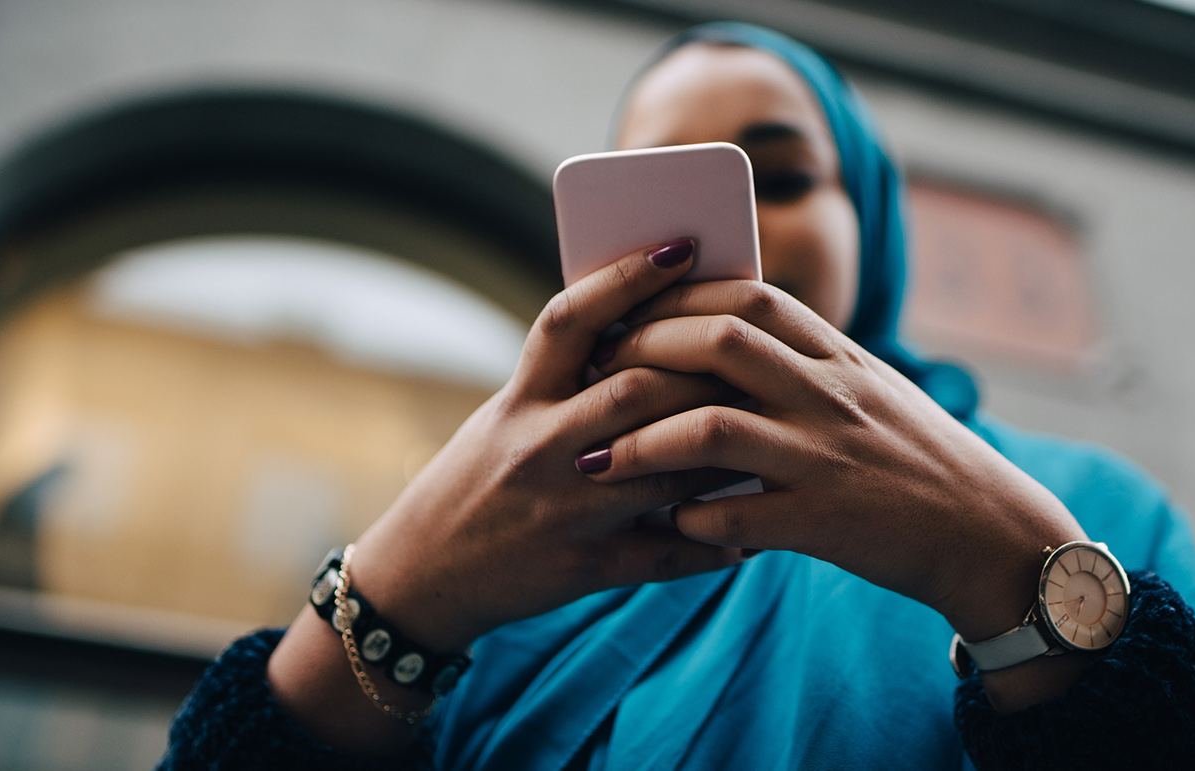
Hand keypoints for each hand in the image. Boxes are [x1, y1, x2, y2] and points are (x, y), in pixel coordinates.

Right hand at [351, 240, 749, 651]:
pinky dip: (711, 542)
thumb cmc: (481, 479)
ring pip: (661, 467)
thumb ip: (571, 380)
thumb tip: (659, 331)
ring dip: (723, 448)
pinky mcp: (583, 566)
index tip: (682, 245)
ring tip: (770, 428)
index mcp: (520, 399)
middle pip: (634, 389)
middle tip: (756, 350)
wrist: (423, 573)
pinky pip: (664, 554)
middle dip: (702, 369)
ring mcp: (562, 508)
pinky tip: (752, 534)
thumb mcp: (509, 416)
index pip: (571, 320)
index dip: (626, 278)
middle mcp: (538, 446)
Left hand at [583, 279, 1086, 641]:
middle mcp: (832, 396)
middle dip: (645, 350)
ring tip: (597, 462)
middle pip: (721, 342)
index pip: (753, 297)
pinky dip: (690, 518)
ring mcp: (827, 459)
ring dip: (642, 443)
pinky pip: (736, 518)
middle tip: (596, 373)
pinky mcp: (825, 524)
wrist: (991, 533)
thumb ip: (807, 363)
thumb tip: (728, 334)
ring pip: (713, 430)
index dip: (681, 296)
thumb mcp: (870, 391)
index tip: (631, 308)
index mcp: (841, 358)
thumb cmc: (918, 461)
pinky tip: (663, 524)